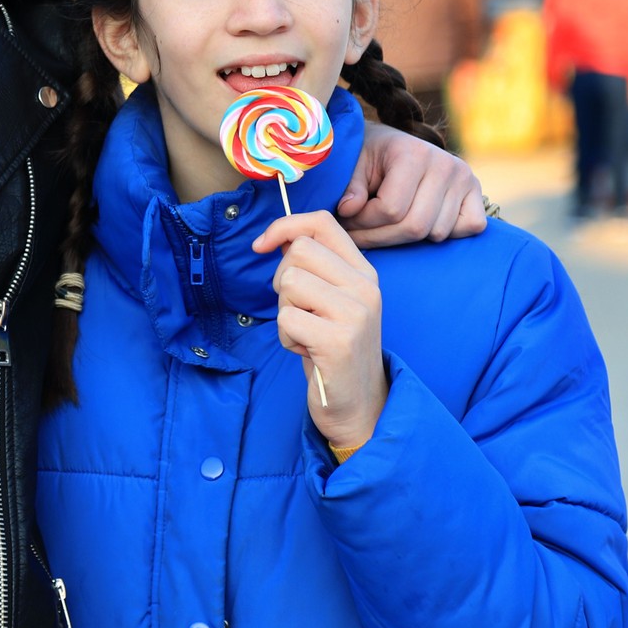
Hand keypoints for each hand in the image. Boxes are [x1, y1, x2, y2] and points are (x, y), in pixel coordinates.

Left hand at [252, 212, 387, 450]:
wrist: (359, 405)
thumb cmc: (333, 348)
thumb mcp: (332, 299)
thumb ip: (314, 266)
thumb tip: (277, 237)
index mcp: (364, 272)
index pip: (321, 223)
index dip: (284, 226)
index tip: (262, 246)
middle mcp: (365, 287)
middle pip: (298, 252)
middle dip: (282, 281)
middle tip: (299, 311)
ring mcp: (355, 313)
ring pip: (289, 283)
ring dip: (284, 312)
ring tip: (306, 333)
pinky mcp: (338, 341)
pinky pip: (286, 319)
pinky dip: (286, 338)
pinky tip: (307, 351)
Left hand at [338, 125, 486, 246]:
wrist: (395, 144)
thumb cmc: (372, 156)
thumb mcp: (355, 164)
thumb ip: (351, 187)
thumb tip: (348, 209)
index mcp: (413, 153)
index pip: (391, 209)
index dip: (364, 223)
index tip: (348, 220)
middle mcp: (445, 164)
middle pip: (415, 226)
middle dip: (381, 237)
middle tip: (360, 235)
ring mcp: (465, 178)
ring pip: (438, 233)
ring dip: (408, 239)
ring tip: (386, 226)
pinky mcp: (477, 192)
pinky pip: (470, 226)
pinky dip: (449, 233)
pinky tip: (424, 223)